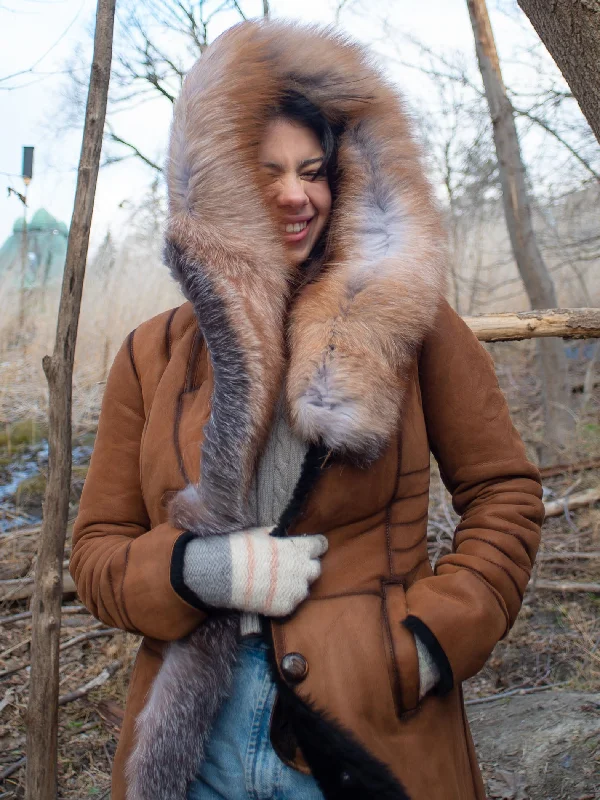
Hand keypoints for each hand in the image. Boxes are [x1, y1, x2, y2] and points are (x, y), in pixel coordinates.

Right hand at [182, 527, 327, 615]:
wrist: (226, 574)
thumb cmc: (242, 548)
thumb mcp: (262, 533)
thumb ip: (279, 535)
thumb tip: (282, 535)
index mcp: (299, 548)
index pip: (321, 545)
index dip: (315, 545)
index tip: (311, 547)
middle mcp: (303, 570)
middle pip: (316, 568)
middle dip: (306, 566)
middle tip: (291, 565)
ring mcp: (295, 590)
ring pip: (305, 587)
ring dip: (296, 584)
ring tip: (279, 582)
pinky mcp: (286, 607)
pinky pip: (292, 602)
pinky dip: (285, 598)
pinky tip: (271, 593)